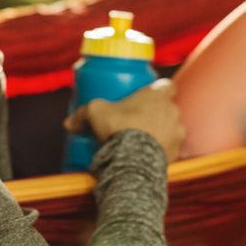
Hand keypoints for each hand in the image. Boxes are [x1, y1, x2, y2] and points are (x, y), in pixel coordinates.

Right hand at [64, 79, 184, 162]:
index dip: (159, 89)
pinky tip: (149, 153)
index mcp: (157, 95)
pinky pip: (172, 147)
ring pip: (172, 127)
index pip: (167, 85)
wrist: (133, 159)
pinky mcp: (177, 152)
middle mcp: (172, 111)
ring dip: (162, 131)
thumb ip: (83, 114)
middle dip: (157, 112)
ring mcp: (177, 132)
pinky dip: (163, 149)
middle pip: (169, 107)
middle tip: (140, 119)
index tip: (148, 95)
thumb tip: (68, 123)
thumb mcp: (96, 113)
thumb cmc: (119, 127)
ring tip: (145, 138)